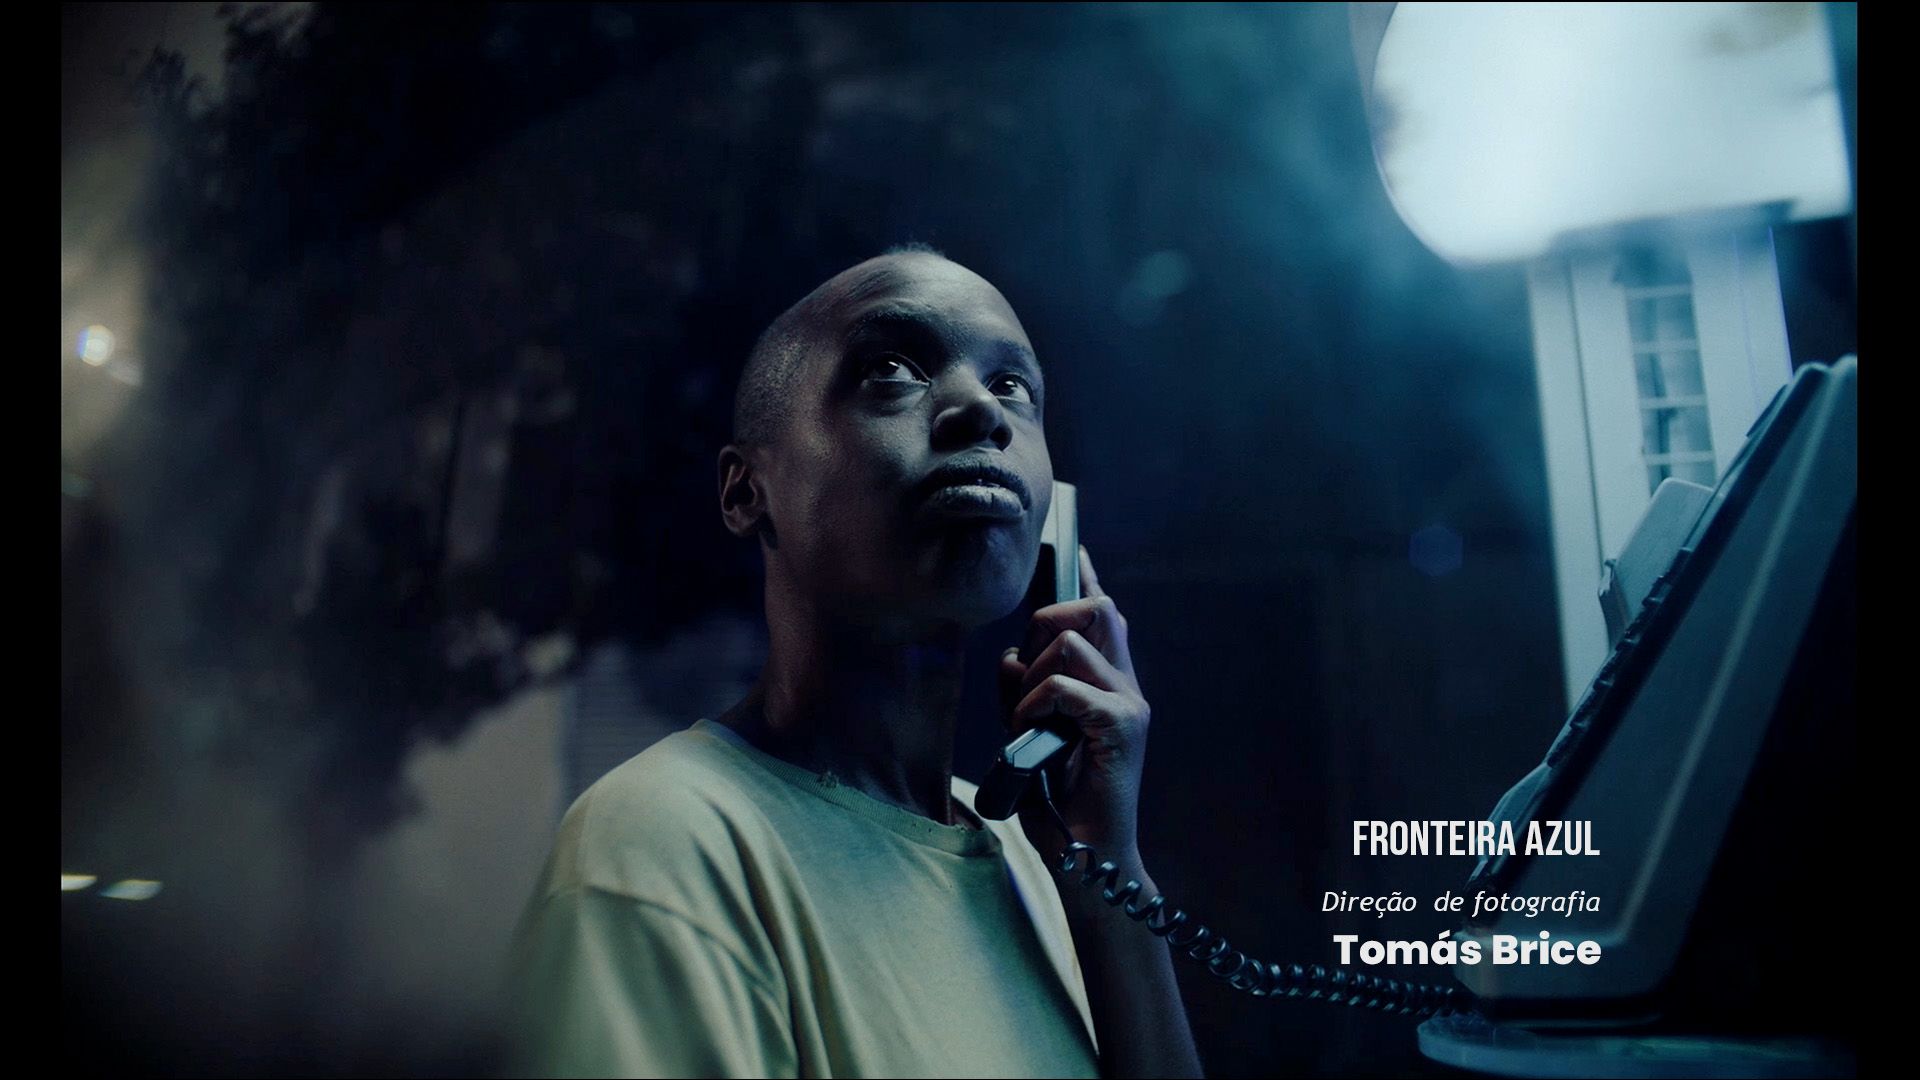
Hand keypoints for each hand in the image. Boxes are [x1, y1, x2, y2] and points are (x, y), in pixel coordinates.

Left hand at [998, 545, 1148, 863]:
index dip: (1085, 578)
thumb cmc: (1057, 799)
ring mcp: (1130, 704)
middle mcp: (1128, 686)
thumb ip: (1024, 689)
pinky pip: (1064, 685)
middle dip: (1047, 625)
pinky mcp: (1121, 726)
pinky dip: (1036, 704)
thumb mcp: (1028, 732)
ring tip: (1029, 724)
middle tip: (1027, 678)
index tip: (1072, 545)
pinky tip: (1034, 735)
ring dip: (1032, 679)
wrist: (1089, 858)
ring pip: (1071, 643)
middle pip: (1094, 609)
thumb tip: (1012, 655)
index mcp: (1111, 684)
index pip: (1103, 614)